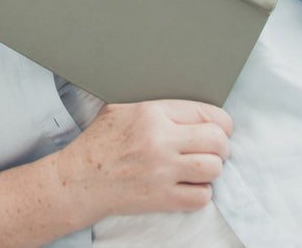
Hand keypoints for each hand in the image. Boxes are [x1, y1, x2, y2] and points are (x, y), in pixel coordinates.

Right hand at [56, 100, 231, 219]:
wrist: (80, 179)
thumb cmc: (100, 142)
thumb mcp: (121, 108)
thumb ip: (154, 104)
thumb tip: (183, 105)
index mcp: (152, 112)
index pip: (206, 112)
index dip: (221, 122)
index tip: (221, 129)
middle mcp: (160, 140)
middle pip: (217, 140)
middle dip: (222, 146)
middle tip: (215, 150)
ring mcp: (162, 171)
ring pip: (213, 168)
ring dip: (212, 170)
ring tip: (202, 168)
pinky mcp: (162, 198)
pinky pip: (201, 197)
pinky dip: (201, 193)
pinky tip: (190, 186)